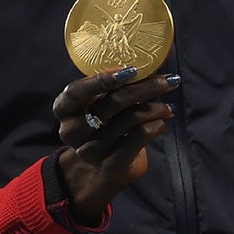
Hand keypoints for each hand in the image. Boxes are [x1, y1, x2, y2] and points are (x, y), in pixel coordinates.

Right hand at [53, 67, 178, 222]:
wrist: (102, 166)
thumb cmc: (104, 125)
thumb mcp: (99, 105)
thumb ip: (114, 88)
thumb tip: (151, 66)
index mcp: (64, 110)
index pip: (76, 91)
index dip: (102, 79)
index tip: (132, 70)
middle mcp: (72, 130)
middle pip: (111, 104)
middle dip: (145, 89)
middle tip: (169, 81)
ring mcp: (90, 149)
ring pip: (129, 120)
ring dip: (155, 109)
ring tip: (168, 106)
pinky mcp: (110, 164)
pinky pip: (138, 139)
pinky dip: (155, 127)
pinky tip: (162, 123)